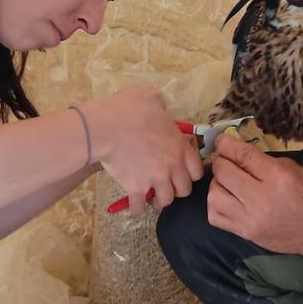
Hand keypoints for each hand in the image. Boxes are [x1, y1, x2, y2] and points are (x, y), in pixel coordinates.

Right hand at [79, 84, 204, 213]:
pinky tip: (135, 202)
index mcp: (179, 145)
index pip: (197, 170)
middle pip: (184, 189)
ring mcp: (155, 179)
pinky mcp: (136, 188)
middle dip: (177, 188)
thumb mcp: (151, 96)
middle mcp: (172, 165)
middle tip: (166, 183)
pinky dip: (138, 207)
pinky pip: (140, 207)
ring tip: (152, 194)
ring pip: (166, 200)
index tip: (181, 171)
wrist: (105, 127)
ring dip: (160, 199)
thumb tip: (159, 107)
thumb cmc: (128, 108)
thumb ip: (161, 104)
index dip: (190, 173)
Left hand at [207, 135, 302, 273]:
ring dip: (217, 184)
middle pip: (223, 173)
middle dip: (221, 161)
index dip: (226, 144)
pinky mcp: (245, 233)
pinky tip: (227, 199)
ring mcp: (250, 219)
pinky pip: (215, 217)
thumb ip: (265, 161)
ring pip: (214, 196)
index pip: (242, 155)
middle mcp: (261, 198)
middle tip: (227, 161)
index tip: (222, 140)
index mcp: (277, 177)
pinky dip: (216, 205)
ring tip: (228, 182)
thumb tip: (239, 154)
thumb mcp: (294, 169)